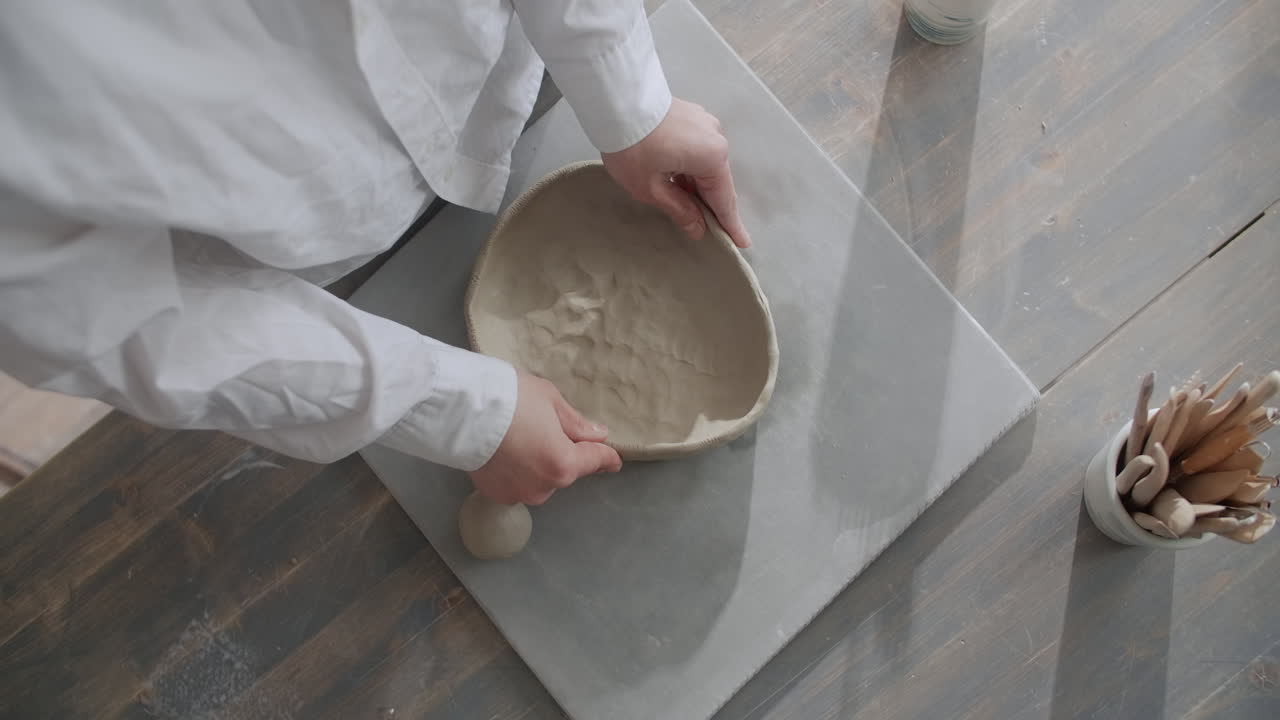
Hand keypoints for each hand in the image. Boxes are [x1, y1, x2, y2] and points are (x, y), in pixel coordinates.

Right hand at [469, 372, 621, 504]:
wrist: (459, 411)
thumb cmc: (509, 398)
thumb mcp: (549, 400)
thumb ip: (575, 424)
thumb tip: (596, 435)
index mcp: (564, 463)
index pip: (595, 461)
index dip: (607, 458)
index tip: (614, 460)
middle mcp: (544, 486)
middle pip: (564, 469)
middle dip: (560, 453)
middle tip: (543, 427)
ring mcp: (518, 494)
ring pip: (538, 478)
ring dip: (536, 464)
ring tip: (516, 437)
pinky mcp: (495, 494)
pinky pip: (515, 483)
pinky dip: (513, 471)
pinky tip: (501, 450)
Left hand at [602, 98, 751, 247]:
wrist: (616, 101)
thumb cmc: (632, 147)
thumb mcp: (652, 188)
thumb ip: (680, 210)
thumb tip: (698, 228)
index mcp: (712, 157)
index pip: (724, 200)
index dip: (730, 224)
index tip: (741, 243)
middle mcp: (716, 137)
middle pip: (716, 181)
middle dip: (712, 206)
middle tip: (713, 231)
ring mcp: (705, 123)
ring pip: (706, 165)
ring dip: (698, 186)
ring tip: (688, 208)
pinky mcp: (692, 116)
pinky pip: (697, 149)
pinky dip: (691, 168)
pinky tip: (679, 181)